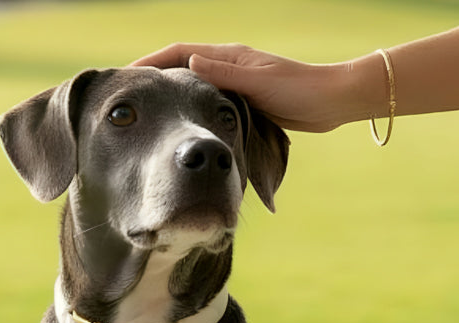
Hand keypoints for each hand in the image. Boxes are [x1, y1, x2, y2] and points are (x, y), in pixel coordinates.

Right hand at [133, 43, 358, 131]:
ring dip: (170, 99)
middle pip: (181, 70)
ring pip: (192, 90)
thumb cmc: (300, 91)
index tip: (125, 76)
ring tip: (146, 118)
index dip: (150, 63)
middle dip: (154, 81)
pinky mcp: (243, 105)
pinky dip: (190, 113)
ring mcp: (234, 86)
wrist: (333, 103)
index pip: (178, 53)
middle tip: (128, 100)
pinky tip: (180, 132)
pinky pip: (207, 107)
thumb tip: (189, 61)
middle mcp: (228, 68)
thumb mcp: (258, 82)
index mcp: (229, 57)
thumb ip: (224, 73)